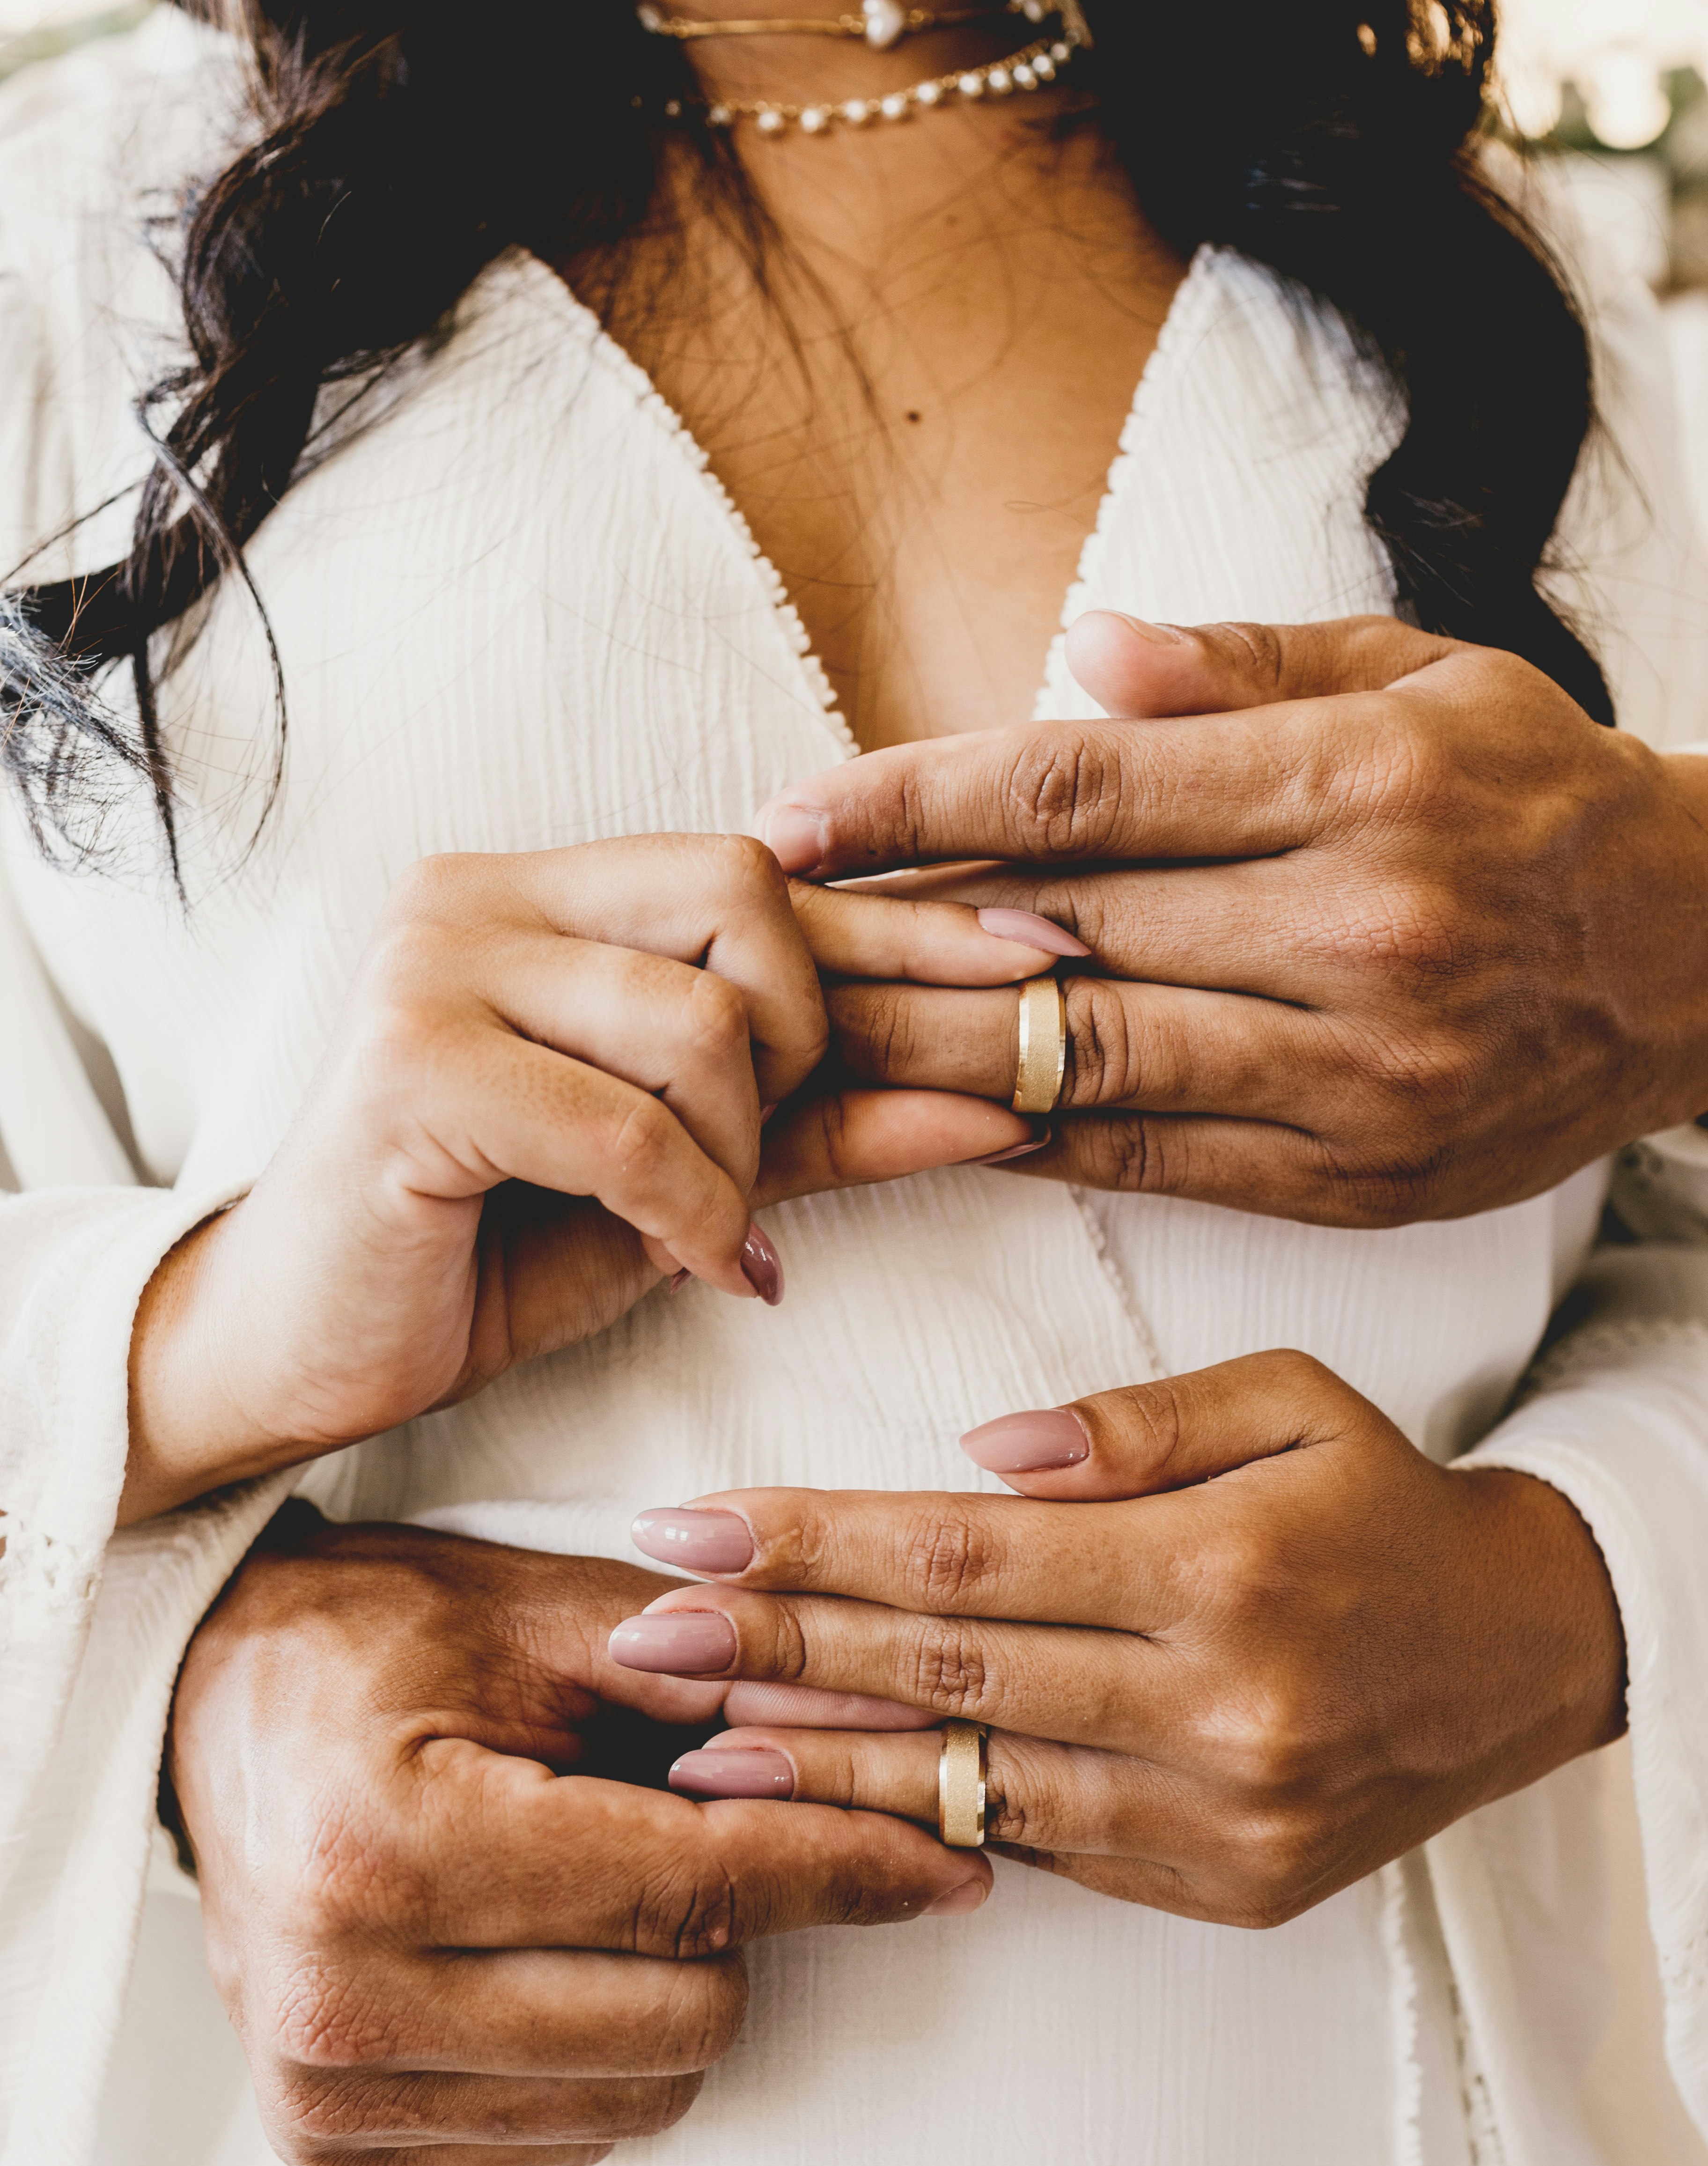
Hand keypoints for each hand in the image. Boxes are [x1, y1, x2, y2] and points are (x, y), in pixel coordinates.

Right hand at [123, 833, 1049, 1521]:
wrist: (297, 1348)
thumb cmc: (487, 1252)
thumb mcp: (686, 1180)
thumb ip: (822, 1126)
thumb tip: (1000, 1097)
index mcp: (544, 896)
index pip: (767, 870)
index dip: (914, 917)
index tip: (1047, 956)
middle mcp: (480, 896)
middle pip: (746, 896)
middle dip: (806, 1041)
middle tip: (766, 1156)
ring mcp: (432, 968)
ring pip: (698, 1019)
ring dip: (741, 1152)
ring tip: (706, 1229)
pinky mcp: (408, 1068)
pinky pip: (628, 1127)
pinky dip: (689, 1214)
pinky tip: (694, 1267)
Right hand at [167, 1512, 988, 2165]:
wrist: (206, 1703)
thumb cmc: (376, 1640)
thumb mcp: (547, 1619)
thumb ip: (728, 1679)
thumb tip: (902, 1728)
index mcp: (385, 1846)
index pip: (690, 1887)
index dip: (843, 1865)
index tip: (947, 1857)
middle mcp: (342, 1992)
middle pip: (686, 2013)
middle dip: (737, 1918)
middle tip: (699, 1822)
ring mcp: (328, 2086)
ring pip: (644, 2093)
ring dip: (675, 1987)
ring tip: (607, 1878)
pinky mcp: (333, 2141)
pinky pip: (568, 2137)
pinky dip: (601, 2049)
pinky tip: (550, 1949)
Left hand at [614, 1354, 1626, 1923]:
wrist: (1526, 1656)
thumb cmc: (1384, 1503)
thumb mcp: (1291, 1403)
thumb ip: (1134, 1425)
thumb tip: (979, 1457)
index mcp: (1224, 1566)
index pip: (966, 1555)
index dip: (812, 1543)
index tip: (689, 1531)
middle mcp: (1218, 1705)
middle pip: (947, 1671)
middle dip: (774, 1651)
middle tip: (641, 1639)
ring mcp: (1219, 1815)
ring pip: (975, 1785)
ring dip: (819, 1762)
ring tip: (687, 1745)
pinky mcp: (1224, 1888)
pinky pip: (1044, 1847)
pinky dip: (926, 1820)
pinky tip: (826, 1798)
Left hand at [759, 612, 1707, 1225]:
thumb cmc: (1538, 791)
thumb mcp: (1425, 673)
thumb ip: (1248, 663)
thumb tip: (1082, 648)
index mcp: (1358, 783)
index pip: (1081, 786)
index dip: (915, 799)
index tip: (791, 815)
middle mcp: (1356, 931)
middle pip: (1062, 934)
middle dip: (887, 936)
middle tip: (752, 939)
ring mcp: (1358, 1072)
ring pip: (1092, 1063)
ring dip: (926, 1056)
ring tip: (800, 1043)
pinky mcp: (1359, 1178)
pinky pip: (1155, 1163)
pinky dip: (1032, 1141)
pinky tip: (925, 1124)